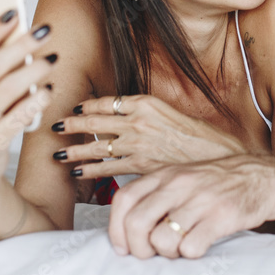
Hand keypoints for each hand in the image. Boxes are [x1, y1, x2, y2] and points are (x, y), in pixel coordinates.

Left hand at [51, 94, 246, 178]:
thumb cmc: (201, 137)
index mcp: (147, 102)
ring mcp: (139, 142)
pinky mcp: (141, 164)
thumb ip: (148, 115)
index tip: (75, 108)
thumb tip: (127, 120)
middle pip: (96, 121)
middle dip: (73, 125)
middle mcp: (140, 120)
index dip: (88, 106)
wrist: (219, 156)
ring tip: (58, 155)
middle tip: (54, 127)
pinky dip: (91, 170)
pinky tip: (78, 172)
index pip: (108, 102)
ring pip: (98, 145)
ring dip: (75, 150)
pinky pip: (108, 167)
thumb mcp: (172, 114)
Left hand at [108, 154, 274, 258]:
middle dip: (138, 248)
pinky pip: (191, 248)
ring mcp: (200, 199)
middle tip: (150, 254)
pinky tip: (199, 245)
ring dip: (167, 253)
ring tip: (179, 248)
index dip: (116, 228)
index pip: (124, 199)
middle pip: (136, 223)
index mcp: (165, 174)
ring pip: (161, 240)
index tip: (123, 246)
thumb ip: (156, 194)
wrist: (263, 178)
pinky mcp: (221, 216)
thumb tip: (127, 227)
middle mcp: (179, 184)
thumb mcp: (182, 178)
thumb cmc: (217, 184)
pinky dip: (191, 254)